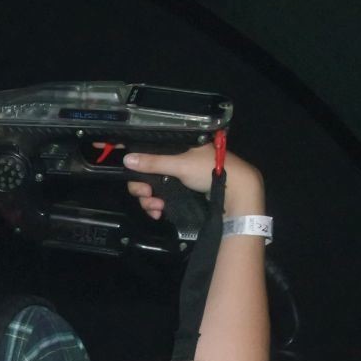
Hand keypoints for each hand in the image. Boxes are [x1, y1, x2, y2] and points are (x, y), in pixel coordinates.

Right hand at [124, 147, 263, 218]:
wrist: (234, 192)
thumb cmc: (209, 170)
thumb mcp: (180, 164)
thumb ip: (153, 162)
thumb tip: (126, 159)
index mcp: (176, 147)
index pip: (148, 152)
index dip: (137, 163)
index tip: (131, 173)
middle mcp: (174, 161)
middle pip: (146, 174)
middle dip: (143, 188)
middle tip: (146, 196)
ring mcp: (176, 178)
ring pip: (152, 189)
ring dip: (149, 201)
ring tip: (156, 208)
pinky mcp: (179, 193)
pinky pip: (160, 199)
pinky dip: (156, 206)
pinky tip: (159, 213)